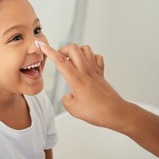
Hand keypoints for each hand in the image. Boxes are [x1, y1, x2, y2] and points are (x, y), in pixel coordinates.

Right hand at [39, 42, 158, 158]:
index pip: (60, 61)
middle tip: (60, 59)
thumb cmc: (97, 112)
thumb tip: (68, 95)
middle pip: (73, 48)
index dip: (49, 51)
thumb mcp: (73, 110)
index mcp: (76, 79)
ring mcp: (95, 70)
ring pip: (85, 49)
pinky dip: (90, 57)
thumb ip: (66, 100)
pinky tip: (86, 65)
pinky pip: (96, 57)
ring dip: (76, 51)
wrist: (116, 112)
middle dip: (63, 49)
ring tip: (72, 61)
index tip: (42, 45)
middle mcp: (85, 71)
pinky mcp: (102, 73)